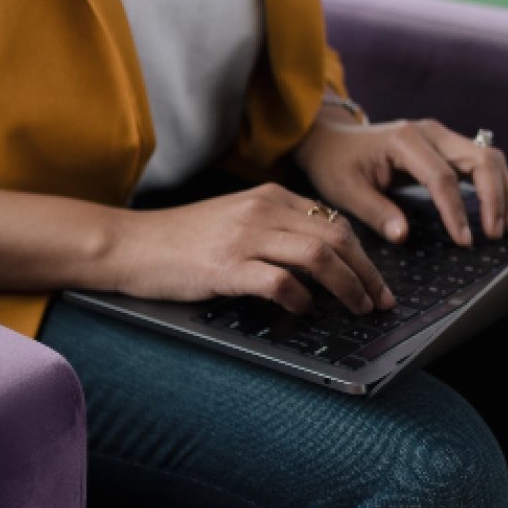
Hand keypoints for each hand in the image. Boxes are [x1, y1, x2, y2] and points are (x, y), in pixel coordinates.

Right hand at [105, 183, 394, 314]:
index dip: (364, 256)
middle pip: (337, 238)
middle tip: (379, 302)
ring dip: (347, 287)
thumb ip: (273, 230)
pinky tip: (304, 310)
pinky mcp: (225, 267)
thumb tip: (320, 263)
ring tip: (356, 309)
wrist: (129, 244)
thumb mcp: (233, 220)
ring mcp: (243, 237)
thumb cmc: (179, 241)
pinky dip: (301, 299)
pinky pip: (280, 282)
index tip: (376, 283)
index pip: (333, 222)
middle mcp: (261, 211)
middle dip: (367, 274)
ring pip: (319, 256)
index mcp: (267, 197)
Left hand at [293, 116, 507, 245]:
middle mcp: (430, 132)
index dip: (457, 211)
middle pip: (480, 160)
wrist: (332, 140)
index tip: (465, 241)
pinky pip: (483, 162)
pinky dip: (500, 185)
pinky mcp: (447, 146)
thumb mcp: (345, 191)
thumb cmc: (336, 165)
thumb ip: (375, 212)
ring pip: (488, 158)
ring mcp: (442, 136)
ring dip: (503, 192)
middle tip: (496, 235)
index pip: (442, 177)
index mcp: (404, 140)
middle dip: (494, 198)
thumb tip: (403, 236)